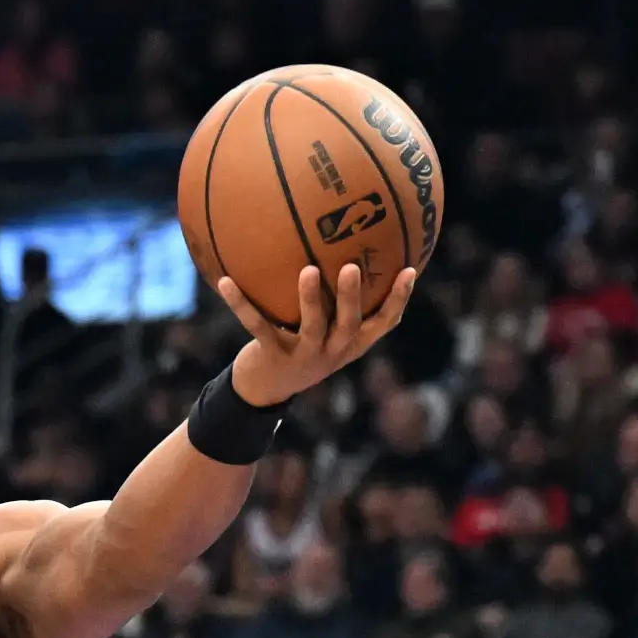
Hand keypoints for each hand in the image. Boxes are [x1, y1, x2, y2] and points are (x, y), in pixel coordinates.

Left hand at [222, 263, 416, 406]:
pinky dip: (240, 303)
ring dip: (310, 299)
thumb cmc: (300, 347)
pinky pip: (257, 325)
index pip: (384, 322)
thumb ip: (336, 300)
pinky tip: (226, 281)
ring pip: (311, 326)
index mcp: (351, 343)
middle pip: (350, 323)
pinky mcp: (273, 356)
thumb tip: (338, 247)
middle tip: (352, 267)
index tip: (410, 269)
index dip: (399, 298)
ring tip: (308, 270)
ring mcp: (304, 355)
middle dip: (352, 296)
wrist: (266, 390)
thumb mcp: (324, 329)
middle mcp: (333, 351)